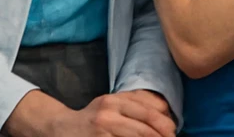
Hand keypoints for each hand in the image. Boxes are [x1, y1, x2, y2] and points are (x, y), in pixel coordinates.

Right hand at [52, 92, 176, 136]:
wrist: (61, 128)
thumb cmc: (93, 117)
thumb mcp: (112, 104)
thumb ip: (135, 104)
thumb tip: (165, 112)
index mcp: (114, 100)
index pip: (146, 111)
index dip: (163, 123)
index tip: (173, 131)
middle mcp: (107, 113)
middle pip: (142, 127)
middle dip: (160, 136)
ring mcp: (101, 130)